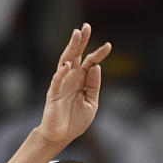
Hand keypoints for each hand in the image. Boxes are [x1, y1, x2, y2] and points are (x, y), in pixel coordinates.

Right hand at [37, 23, 112, 145]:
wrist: (61, 135)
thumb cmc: (75, 119)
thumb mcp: (91, 103)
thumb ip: (94, 86)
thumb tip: (97, 67)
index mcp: (81, 81)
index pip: (90, 63)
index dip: (98, 54)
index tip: (109, 45)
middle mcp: (70, 79)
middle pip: (76, 56)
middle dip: (81, 41)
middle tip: (86, 27)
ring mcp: (61, 85)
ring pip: (65, 62)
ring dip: (70, 48)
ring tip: (76, 35)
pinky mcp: (53, 94)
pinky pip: (57, 81)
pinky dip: (61, 73)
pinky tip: (67, 64)